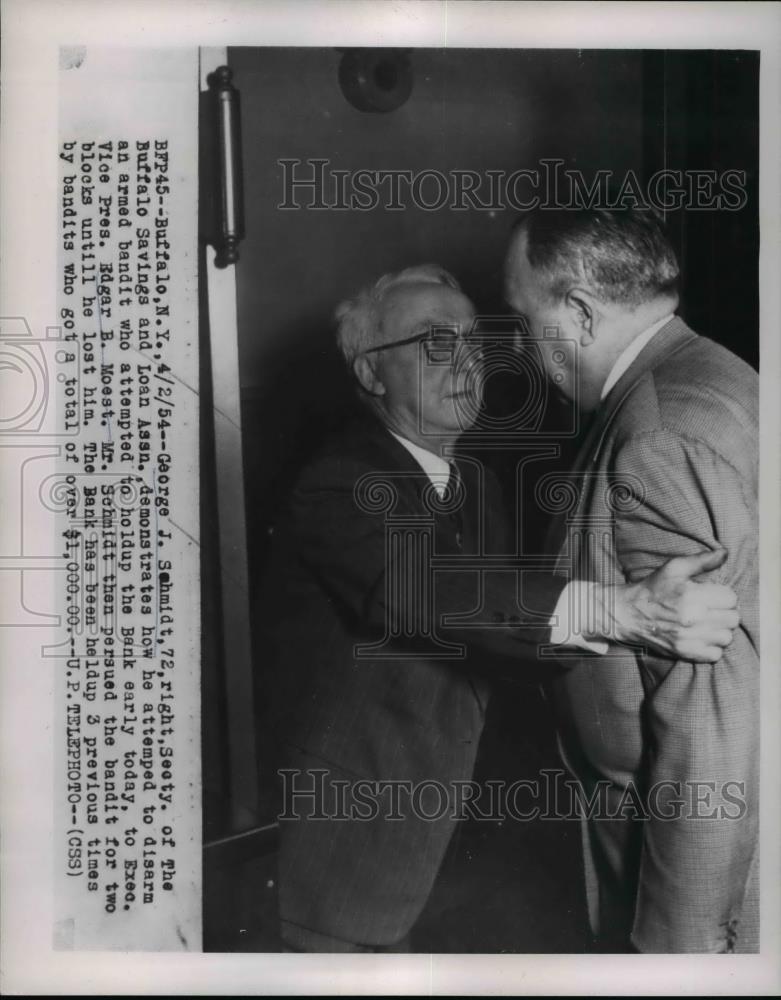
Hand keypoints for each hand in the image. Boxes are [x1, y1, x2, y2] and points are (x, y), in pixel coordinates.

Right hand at [593, 548, 739, 661]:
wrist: (628, 614)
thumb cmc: (653, 589)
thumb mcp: (674, 568)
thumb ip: (702, 560)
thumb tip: (725, 554)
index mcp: (692, 595)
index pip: (731, 598)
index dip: (723, 595)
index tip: (712, 595)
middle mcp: (693, 619)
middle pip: (733, 619)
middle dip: (724, 611)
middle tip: (711, 608)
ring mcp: (689, 638)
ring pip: (727, 637)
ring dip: (720, 629)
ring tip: (707, 622)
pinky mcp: (685, 653)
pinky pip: (715, 654)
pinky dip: (712, 646)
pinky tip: (702, 636)